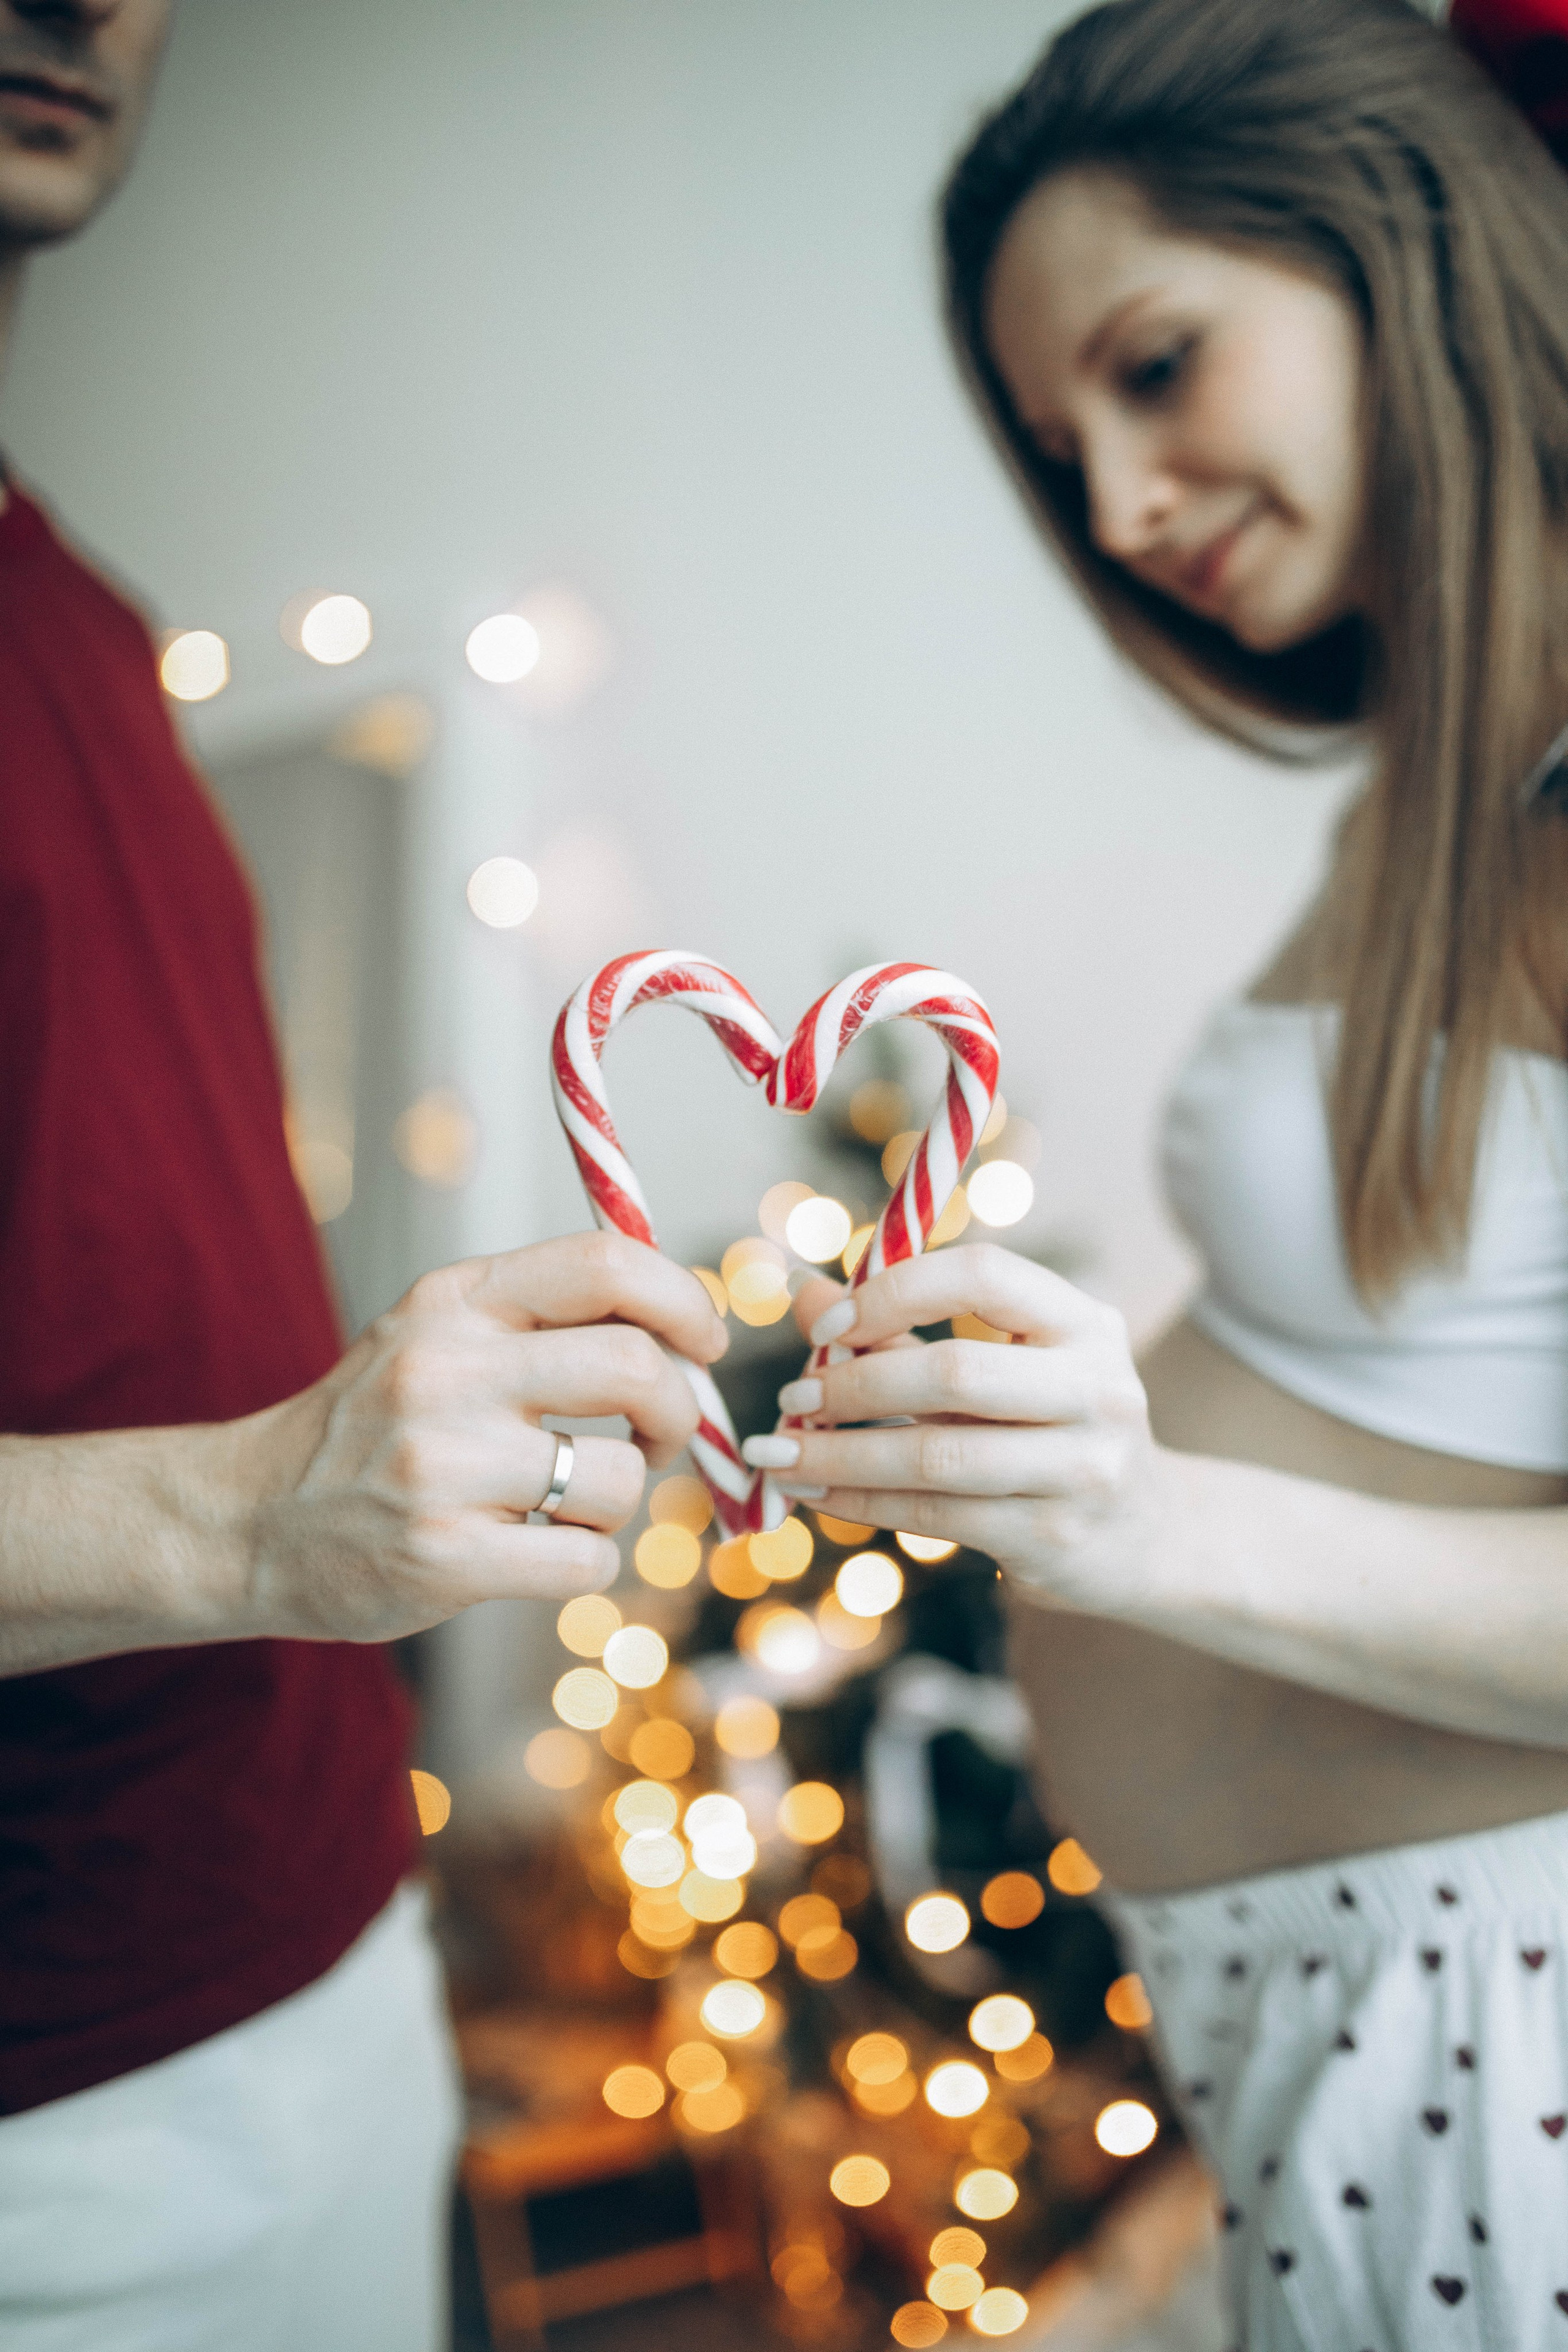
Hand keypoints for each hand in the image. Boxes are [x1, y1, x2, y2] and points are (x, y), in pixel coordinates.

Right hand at [237, 1232, 726, 1642]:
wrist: (246, 1520)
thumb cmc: (369, 1429)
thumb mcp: (433, 1336)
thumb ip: (539, 1320)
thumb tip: (680, 1331)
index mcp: (453, 1301)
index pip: (604, 1262)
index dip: (683, 1298)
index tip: (706, 1339)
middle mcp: (446, 1369)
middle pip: (637, 1365)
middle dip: (680, 1409)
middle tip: (658, 1437)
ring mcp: (442, 1466)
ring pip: (621, 1478)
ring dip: (621, 1501)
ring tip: (569, 1504)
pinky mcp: (442, 1557)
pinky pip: (586, 1561)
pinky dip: (585, 1563)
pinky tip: (537, 1554)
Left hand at [743, 1244, 1168, 1612]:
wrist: (1144, 1537)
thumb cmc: (1047, 1432)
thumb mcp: (995, 1369)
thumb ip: (901, 1333)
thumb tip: (799, 1291)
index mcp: (1083, 1323)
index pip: (984, 1275)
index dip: (894, 1291)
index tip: (827, 1323)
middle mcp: (1097, 1389)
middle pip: (954, 1371)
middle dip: (855, 1384)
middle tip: (791, 1395)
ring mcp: (1083, 1469)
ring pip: (935, 1457)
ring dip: (839, 1454)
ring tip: (778, 1453)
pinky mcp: (1054, 1538)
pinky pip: (934, 1517)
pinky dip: (861, 1503)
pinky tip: (816, 1493)